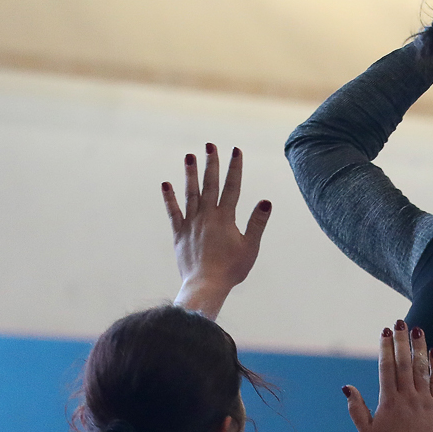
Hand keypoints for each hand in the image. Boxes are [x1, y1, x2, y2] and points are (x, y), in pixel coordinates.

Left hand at [164, 142, 271, 303]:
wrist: (206, 285)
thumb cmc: (231, 269)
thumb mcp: (250, 247)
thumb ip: (257, 223)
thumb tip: (266, 202)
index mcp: (225, 218)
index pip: (232, 187)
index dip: (234, 168)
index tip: (235, 150)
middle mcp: (207, 216)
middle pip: (210, 185)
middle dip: (211, 163)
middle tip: (210, 145)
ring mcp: (191, 224)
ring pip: (191, 194)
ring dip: (190, 174)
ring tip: (189, 157)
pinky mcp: (179, 234)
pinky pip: (173, 212)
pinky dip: (169, 198)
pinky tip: (166, 184)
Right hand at [344, 320, 432, 431]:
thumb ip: (356, 408)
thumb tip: (347, 387)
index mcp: (388, 401)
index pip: (386, 367)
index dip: (386, 347)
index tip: (385, 332)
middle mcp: (407, 397)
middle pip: (404, 362)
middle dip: (402, 340)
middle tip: (400, 322)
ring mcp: (425, 401)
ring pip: (422, 368)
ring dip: (419, 347)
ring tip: (418, 329)